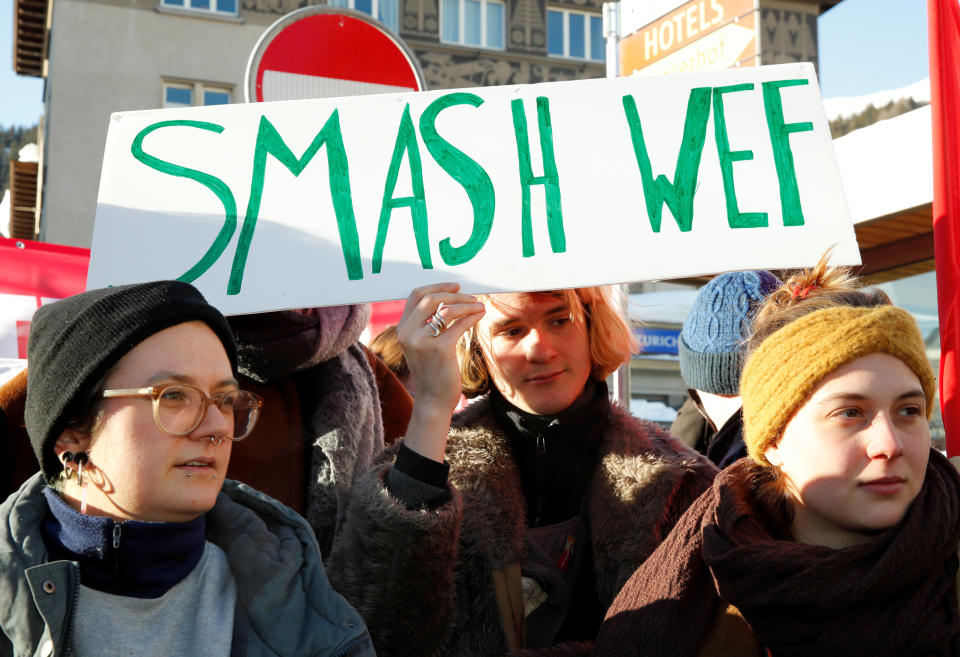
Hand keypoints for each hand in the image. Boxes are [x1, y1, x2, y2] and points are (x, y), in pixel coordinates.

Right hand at [397, 283, 484, 461]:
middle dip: (454, 294)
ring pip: (446, 310)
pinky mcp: (439, 349)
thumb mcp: (422, 345)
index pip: (416, 295)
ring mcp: (422, 341)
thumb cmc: (433, 371)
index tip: (456, 286)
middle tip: (471, 296)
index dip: (437, 286)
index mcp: (402, 329)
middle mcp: (408, 333)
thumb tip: (450, 300)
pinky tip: (480, 315)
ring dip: (466, 304)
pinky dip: (471, 317)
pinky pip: (458, 325)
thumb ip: (427, 324)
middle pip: (430, 298)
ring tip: (479, 306)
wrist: (433, 400)